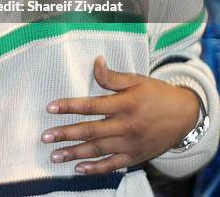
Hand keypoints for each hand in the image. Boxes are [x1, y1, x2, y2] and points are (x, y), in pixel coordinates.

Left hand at [41, 56, 199, 173]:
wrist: (184, 115)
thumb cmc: (157, 94)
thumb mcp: (136, 79)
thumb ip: (113, 76)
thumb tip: (96, 62)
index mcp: (124, 104)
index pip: (91, 106)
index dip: (69, 106)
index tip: (50, 108)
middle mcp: (126, 126)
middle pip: (90, 130)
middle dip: (65, 134)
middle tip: (45, 137)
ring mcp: (130, 143)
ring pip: (97, 150)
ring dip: (74, 153)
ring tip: (54, 156)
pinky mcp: (135, 156)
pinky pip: (112, 165)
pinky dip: (95, 168)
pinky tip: (79, 169)